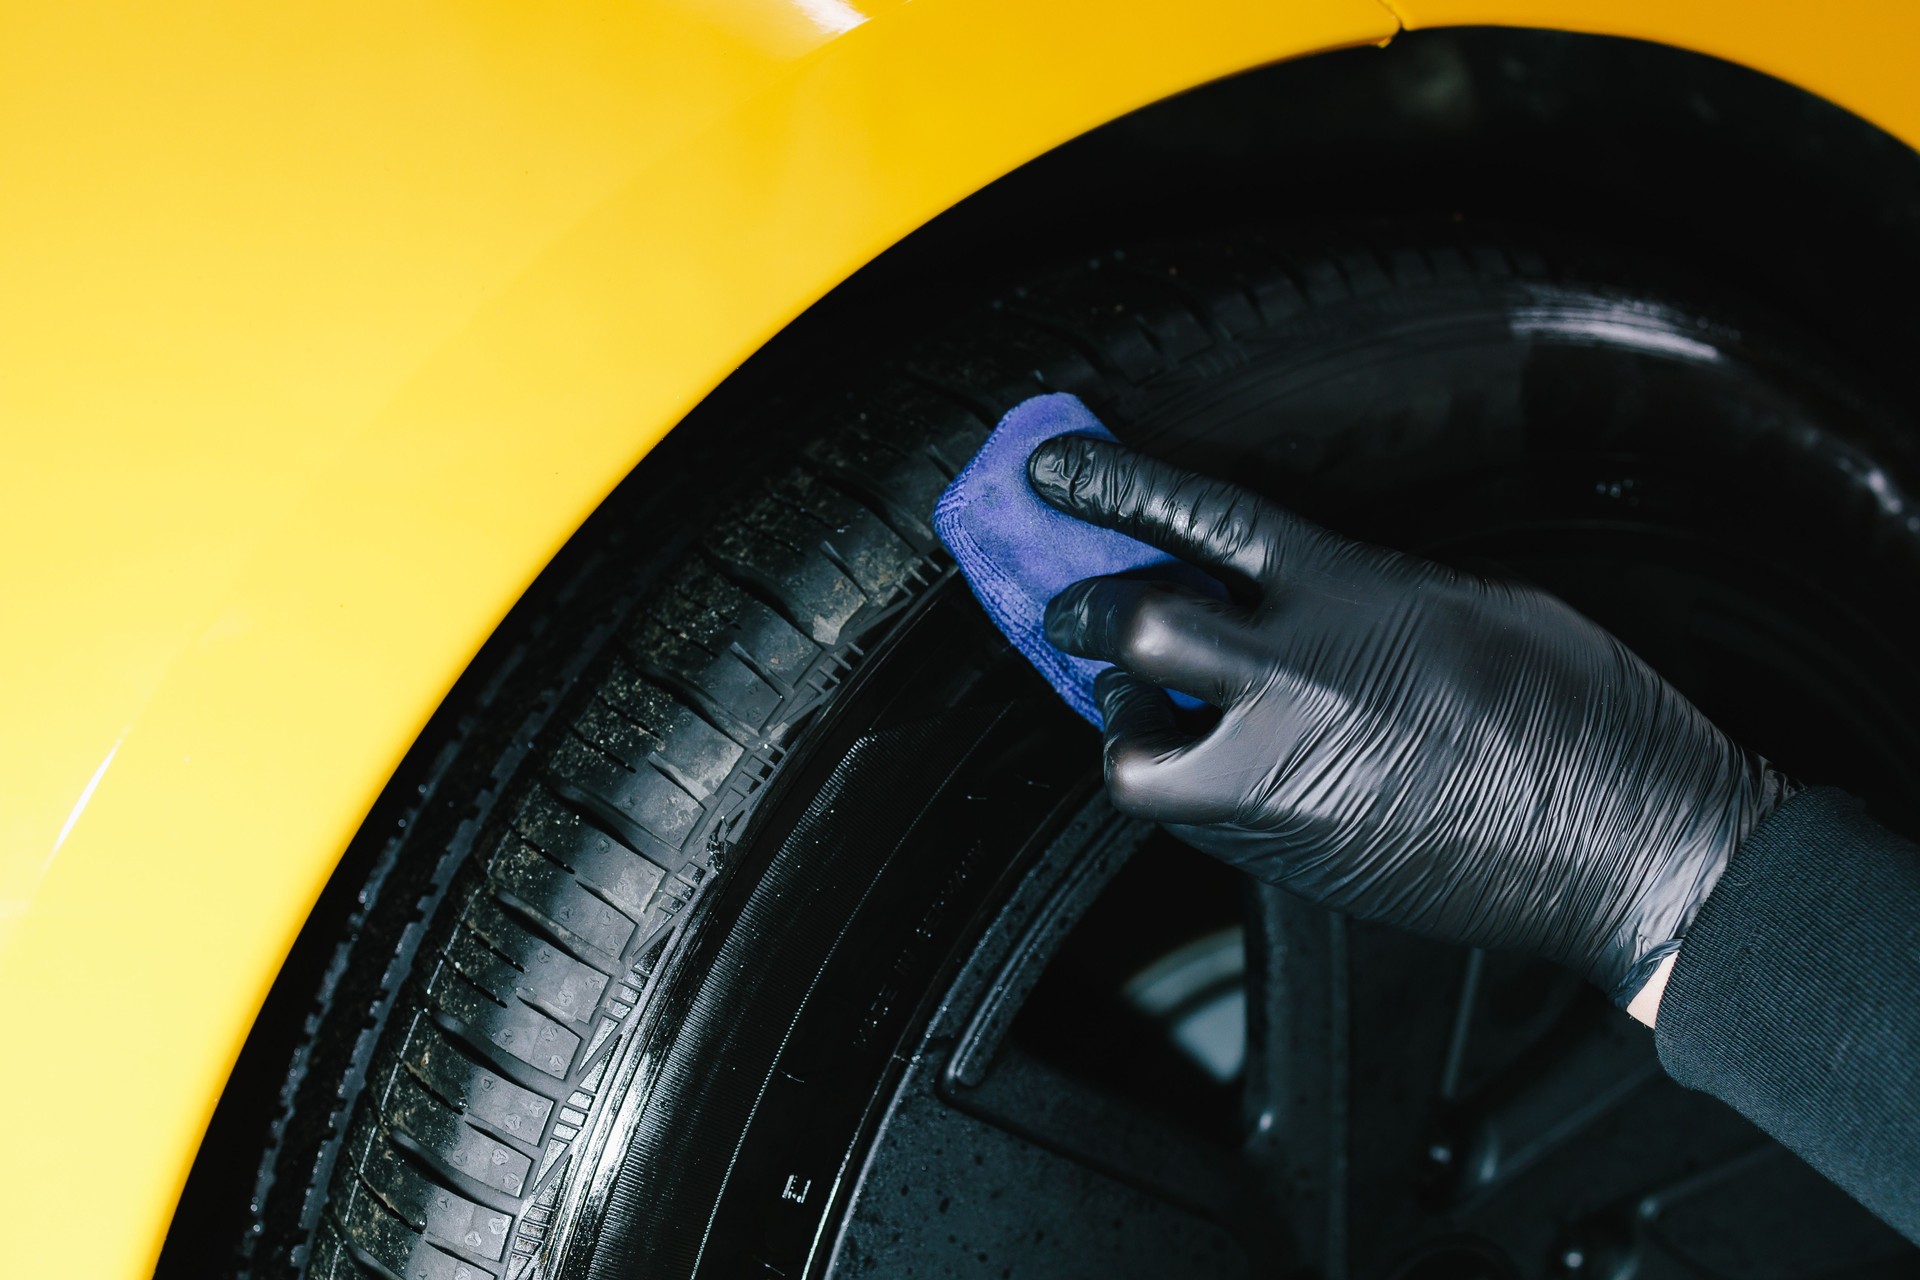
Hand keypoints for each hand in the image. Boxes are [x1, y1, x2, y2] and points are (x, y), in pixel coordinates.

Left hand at [1028, 436, 1794, 1003]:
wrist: (1633, 849)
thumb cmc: (1581, 716)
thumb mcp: (1475, 603)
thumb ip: (1361, 588)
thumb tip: (1288, 585)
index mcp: (1355, 591)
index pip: (1198, 515)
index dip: (1111, 485)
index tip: (1049, 472)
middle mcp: (1303, 677)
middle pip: (1135, 623)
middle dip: (1083, 610)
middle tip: (1072, 608)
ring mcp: (1285, 774)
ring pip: (1132, 747)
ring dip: (1121, 718)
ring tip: (1143, 707)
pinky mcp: (1285, 852)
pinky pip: (1182, 815)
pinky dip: (1171, 785)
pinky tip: (1202, 769)